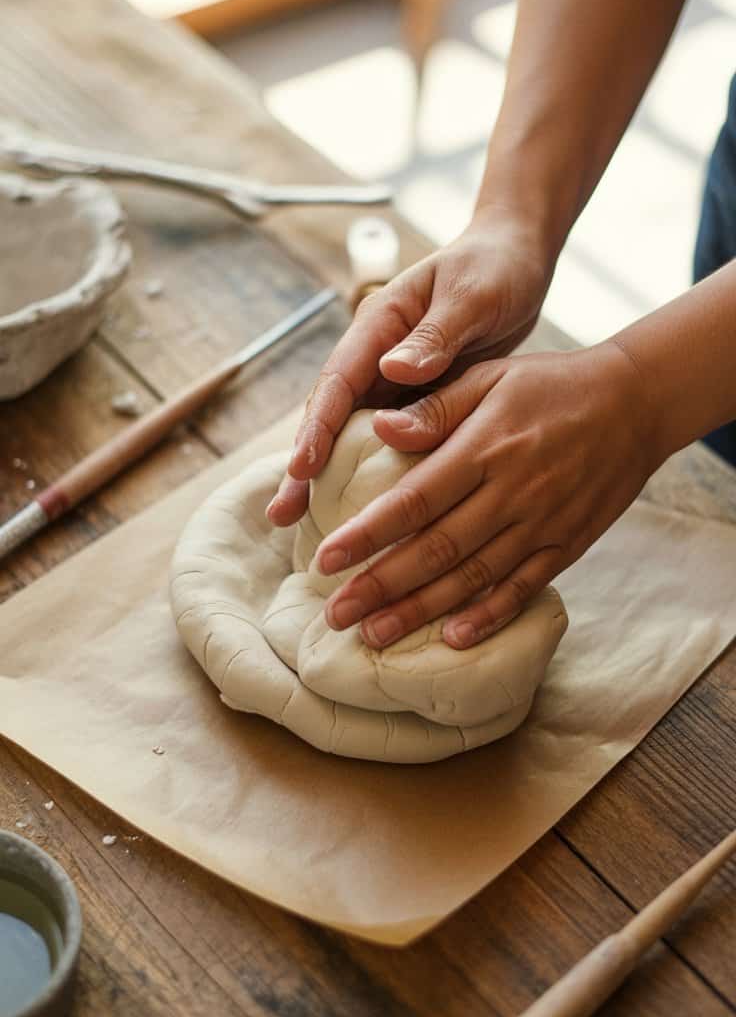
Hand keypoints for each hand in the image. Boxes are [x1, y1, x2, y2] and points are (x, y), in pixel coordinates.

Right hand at [267, 210, 552, 525]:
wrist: (516, 261)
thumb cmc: (494, 269)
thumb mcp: (471, 296)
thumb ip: (436, 334)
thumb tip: (393, 369)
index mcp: (381, 324)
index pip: (338, 381)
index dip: (317, 426)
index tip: (302, 467)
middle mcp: (376, 356)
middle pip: (331, 417)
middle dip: (304, 466)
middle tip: (282, 514)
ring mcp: (392, 380)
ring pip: (352, 436)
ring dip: (327, 478)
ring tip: (300, 525)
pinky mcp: (416, 399)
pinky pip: (387, 442)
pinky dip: (371, 475)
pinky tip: (363, 514)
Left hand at [312, 341, 656, 648]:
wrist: (636, 402)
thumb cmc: (550, 384)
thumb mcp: (490, 377)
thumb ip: (434, 408)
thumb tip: (379, 429)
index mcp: (484, 448)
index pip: (413, 499)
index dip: (367, 534)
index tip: (325, 559)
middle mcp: (511, 492)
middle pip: (435, 549)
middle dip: (380, 586)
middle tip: (336, 614)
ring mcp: (541, 523)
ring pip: (472, 578)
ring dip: (420, 611)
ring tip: (375, 635)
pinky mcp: (566, 544)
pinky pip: (523, 588)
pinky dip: (488, 616)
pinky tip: (452, 639)